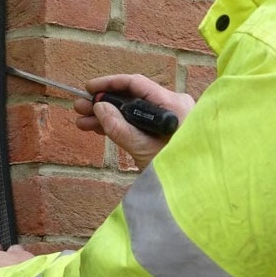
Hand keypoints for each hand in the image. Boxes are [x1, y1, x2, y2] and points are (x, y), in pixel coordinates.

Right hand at [74, 74, 194, 169]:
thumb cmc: (177, 171)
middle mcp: (172, 106)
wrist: (196, 192)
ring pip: (132, 111)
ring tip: (83, 122)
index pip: (137, 84)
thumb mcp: (143, 150)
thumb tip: (99, 107)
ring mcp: (169, 118)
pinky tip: (98, 128)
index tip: (89, 88)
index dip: (109, 84)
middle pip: (132, 97)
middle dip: (103, 103)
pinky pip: (138, 122)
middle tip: (79, 107)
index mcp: (173, 105)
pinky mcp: (164, 130)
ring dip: (107, 116)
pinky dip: (120, 125)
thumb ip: (119, 128)